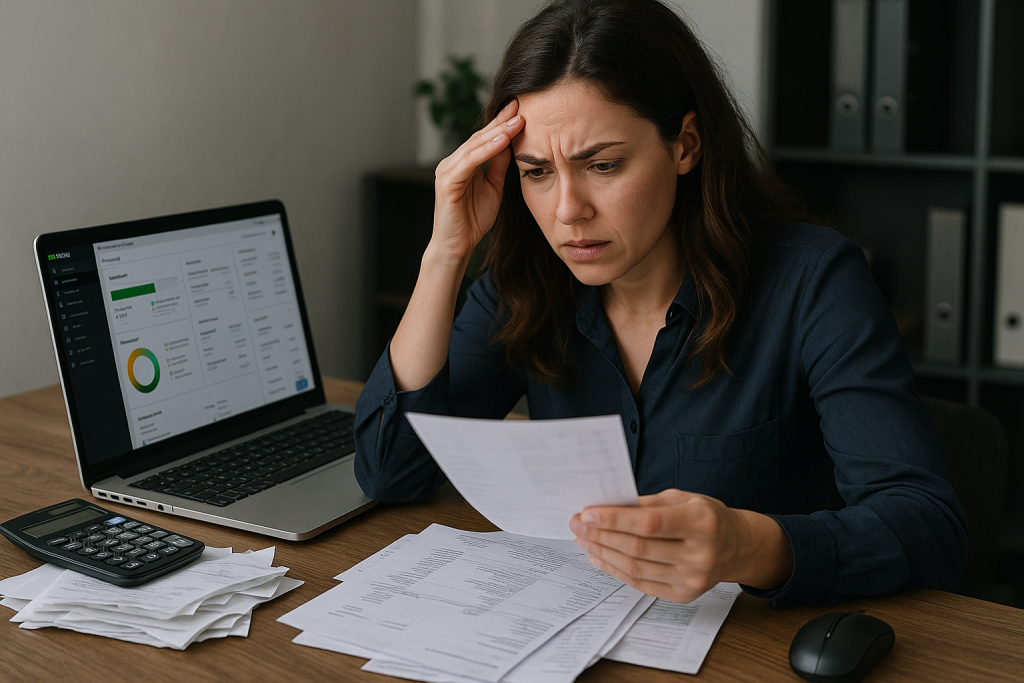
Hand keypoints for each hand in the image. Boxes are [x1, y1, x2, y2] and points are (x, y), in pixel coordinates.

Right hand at [429, 99, 525, 265]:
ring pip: (474, 146)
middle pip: (479, 137)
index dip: (502, 123)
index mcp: (463, 162)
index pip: (484, 138)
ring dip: (497, 132)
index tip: (521, 108)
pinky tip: (502, 142)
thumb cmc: (473, 220)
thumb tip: (510, 143)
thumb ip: (498, 166)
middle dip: (501, 121)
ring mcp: (447, 171)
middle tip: (520, 105)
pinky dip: (485, 151)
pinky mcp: (447, 183)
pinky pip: (469, 162)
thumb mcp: (493, 188)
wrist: (457, 246)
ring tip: (517, 120)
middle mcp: (452, 162)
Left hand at [569, 489, 792, 602]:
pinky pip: (641, 583)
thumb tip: (606, 508)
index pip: (649, 524)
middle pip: (638, 548)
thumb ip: (647, 505)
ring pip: (636, 568)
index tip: (587, 513)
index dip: (615, 520)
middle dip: (601, 535)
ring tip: (584, 540)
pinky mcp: (684, 595)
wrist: (738, 547)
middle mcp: (700, 554)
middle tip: (578, 524)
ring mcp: (693, 579)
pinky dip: (615, 570)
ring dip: (603, 553)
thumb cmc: (707, 517)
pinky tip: (599, 557)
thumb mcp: (683, 498)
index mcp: (701, 522)